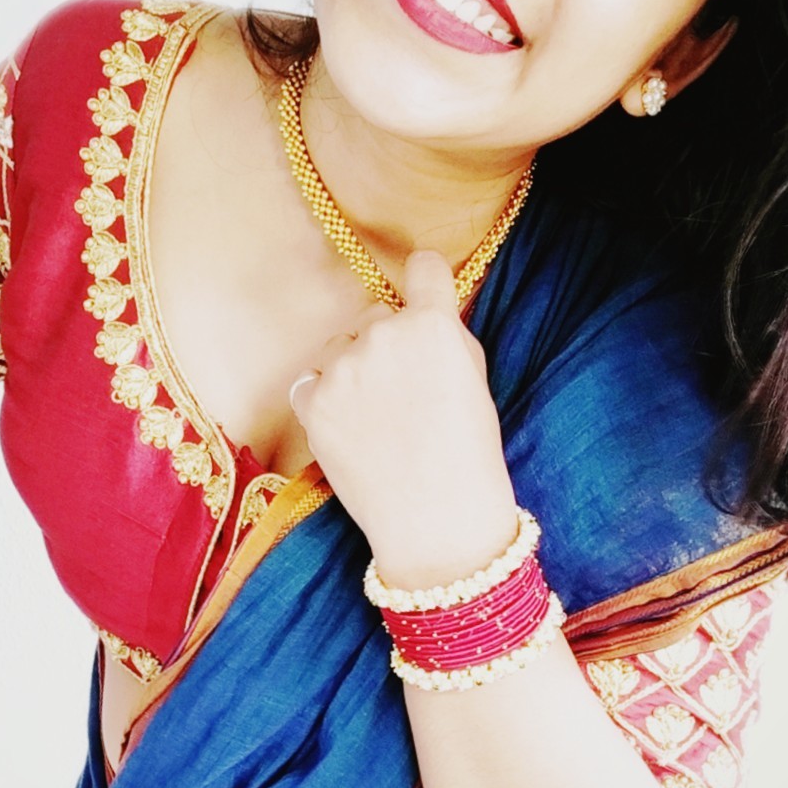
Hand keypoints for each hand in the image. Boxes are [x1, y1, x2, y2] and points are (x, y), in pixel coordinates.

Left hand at [288, 249, 519, 589]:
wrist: (436, 520)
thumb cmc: (469, 455)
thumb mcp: (477, 381)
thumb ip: (447, 337)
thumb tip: (422, 315)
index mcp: (433, 325)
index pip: (424, 267)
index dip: (428, 284)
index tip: (425, 297)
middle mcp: (383, 336)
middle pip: (377, 317)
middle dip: (388, 344)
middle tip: (406, 393)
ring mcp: (342, 369)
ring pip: (340, 348)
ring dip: (353, 370)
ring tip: (378, 419)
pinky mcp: (311, 403)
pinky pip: (310, 382)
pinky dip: (324, 400)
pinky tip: (352, 430)